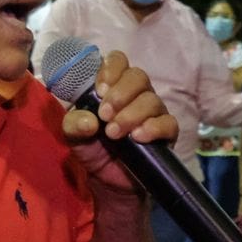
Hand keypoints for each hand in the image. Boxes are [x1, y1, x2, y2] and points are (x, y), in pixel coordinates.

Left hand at [60, 50, 177, 193]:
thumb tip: (89, 121)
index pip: (119, 61)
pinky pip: (168, 123)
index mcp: (113, 86)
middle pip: (138, 76)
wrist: (107, 180)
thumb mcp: (74, 136)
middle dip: (120, 94)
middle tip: (105, 115)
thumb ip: (73, 124)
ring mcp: (153, 112)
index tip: (100, 89)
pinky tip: (138, 138)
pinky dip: (153, 128)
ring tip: (114, 134)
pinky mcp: (166, 133)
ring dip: (131, 115)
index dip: (111, 69)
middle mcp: (136, 94)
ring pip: (151, 100)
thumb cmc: (92, 149)